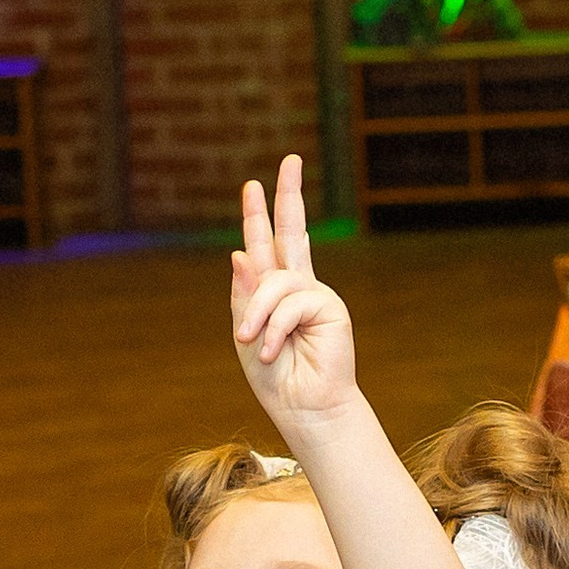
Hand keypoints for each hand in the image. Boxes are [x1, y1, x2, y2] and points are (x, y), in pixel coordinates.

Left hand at [230, 158, 358, 429]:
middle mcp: (298, 286)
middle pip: (292, 231)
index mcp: (274, 292)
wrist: (302, 407)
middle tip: (290, 161)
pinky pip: (290, 304)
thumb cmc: (274, 377)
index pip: (266, 245)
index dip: (259, 216)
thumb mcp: (246, 333)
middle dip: (288, 196)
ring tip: (254, 344)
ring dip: (257, 315)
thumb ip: (243, 295)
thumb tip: (239, 253)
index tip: (254, 185)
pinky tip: (273, 350)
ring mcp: (315, 294)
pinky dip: (274, 329)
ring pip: (275, 283)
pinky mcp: (329, 307)